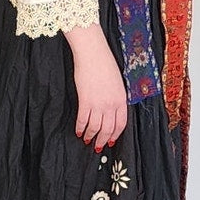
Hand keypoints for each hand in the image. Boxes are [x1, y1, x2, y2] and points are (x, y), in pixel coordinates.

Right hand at [64, 23, 127, 151]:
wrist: (93, 54)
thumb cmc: (105, 64)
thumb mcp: (117, 82)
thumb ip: (116, 97)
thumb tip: (111, 110)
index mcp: (121, 99)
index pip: (121, 124)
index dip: (115, 135)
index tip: (111, 140)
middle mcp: (111, 104)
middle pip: (108, 129)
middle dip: (102, 140)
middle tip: (98, 146)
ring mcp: (98, 103)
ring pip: (95, 127)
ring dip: (90, 136)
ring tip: (86, 139)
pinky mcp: (85, 101)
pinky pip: (83, 120)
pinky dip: (80, 127)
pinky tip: (78, 130)